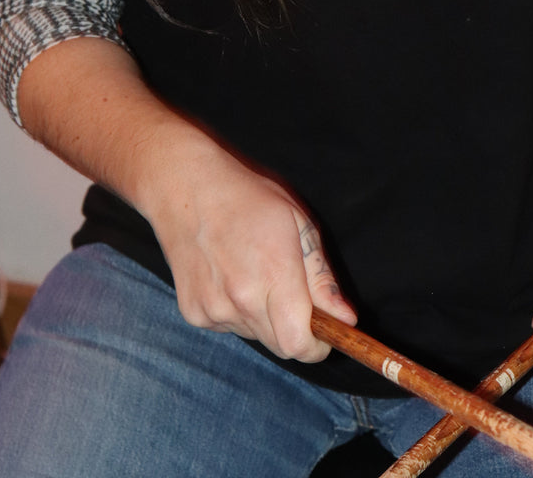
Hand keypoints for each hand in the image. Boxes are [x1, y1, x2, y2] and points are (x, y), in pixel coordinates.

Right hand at [139, 133, 356, 362]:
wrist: (185, 186)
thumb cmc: (249, 197)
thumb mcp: (299, 224)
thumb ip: (322, 277)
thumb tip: (346, 318)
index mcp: (273, 276)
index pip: (298, 344)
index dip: (317, 346)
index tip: (326, 332)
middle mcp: (240, 300)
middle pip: (280, 346)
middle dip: (296, 330)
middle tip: (294, 292)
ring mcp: (212, 309)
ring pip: (256, 335)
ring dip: (266, 318)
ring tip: (256, 272)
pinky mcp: (193, 312)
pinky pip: (229, 326)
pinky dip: (238, 312)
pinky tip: (230, 275)